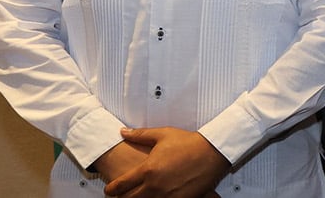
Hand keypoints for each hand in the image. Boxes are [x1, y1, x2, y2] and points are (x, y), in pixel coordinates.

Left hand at [103, 127, 229, 196]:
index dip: (112, 189)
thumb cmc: (190, 143)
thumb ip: (140, 135)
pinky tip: (159, 197)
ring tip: (141, 195)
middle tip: (122, 195)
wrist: (214, 151)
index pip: (120, 185)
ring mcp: (168, 196)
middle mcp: (155, 186)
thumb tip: (123, 132)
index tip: (110, 189)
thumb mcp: (163, 135)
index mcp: (147, 170)